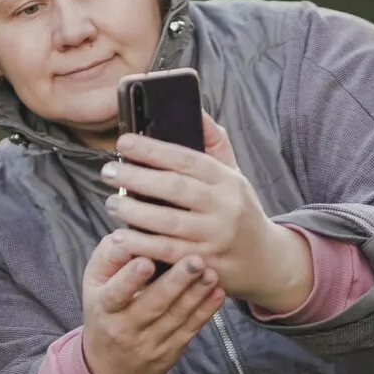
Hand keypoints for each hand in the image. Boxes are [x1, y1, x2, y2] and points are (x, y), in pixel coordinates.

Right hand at [81, 233, 226, 373]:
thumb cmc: (103, 311)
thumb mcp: (93, 284)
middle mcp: (124, 328)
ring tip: (211, 272)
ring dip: (196, 294)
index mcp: (103, 308)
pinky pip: (190, 330)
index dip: (130, 279)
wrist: (111, 367)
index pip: (115, 293)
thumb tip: (125, 234)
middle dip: (176, 282)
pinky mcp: (170, 351)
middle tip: (196, 260)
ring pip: (175, 317)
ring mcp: (149, 342)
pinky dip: (205, 312)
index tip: (147, 261)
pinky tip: (217, 294)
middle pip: (152, 305)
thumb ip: (108, 258)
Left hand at [100, 113, 313, 312]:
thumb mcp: (233, 174)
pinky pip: (168, 253)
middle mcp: (224, 207)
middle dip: (137, 178)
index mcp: (227, 180)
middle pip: (175, 189)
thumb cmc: (237, 209)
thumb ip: (213, 142)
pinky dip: (141, 245)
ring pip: (168, 223)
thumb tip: (194, 108)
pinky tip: (120, 236)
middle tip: (108, 171)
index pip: (187, 159)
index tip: (123, 141)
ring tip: (111, 202)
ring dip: (134, 212)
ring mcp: (215, 238)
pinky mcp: (205, 265)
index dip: (153, 149)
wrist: (264, 260)